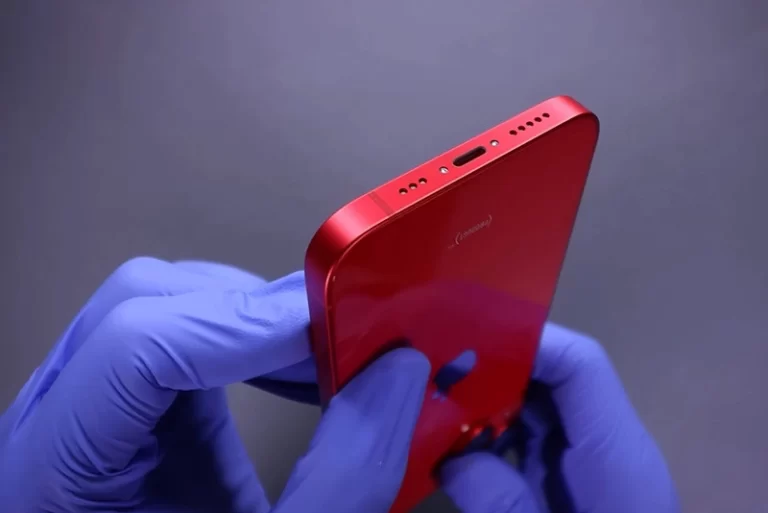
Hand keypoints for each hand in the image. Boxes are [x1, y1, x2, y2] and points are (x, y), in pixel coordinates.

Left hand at [0, 258, 430, 512]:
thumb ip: (339, 480)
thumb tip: (397, 373)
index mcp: (54, 468)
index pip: (136, 345)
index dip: (243, 324)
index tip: (331, 334)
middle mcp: (59, 414)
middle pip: (148, 302)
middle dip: (259, 313)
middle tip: (343, 343)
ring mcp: (91, 397)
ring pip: (169, 300)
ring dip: (262, 320)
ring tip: (332, 359)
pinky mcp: (130, 397)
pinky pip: (187, 332)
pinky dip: (255, 339)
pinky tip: (300, 368)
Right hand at [440, 323, 679, 512]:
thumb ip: (500, 503)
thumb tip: (451, 457)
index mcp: (614, 453)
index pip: (580, 365)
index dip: (527, 340)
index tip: (463, 340)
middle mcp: (603, 445)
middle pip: (550, 379)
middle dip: (490, 368)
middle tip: (428, 369)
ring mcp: (586, 464)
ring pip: (533, 407)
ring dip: (483, 403)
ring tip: (429, 404)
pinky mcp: (567, 484)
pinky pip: (526, 441)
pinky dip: (489, 437)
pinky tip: (451, 449)